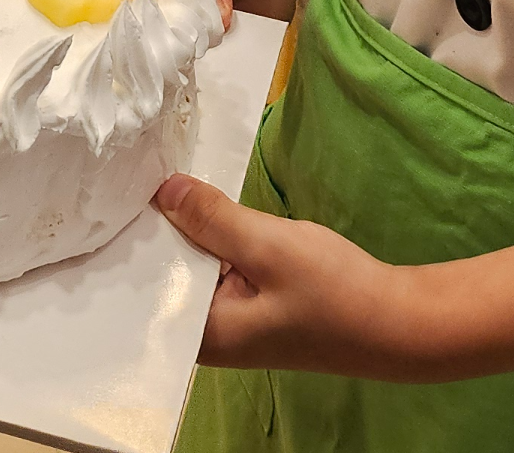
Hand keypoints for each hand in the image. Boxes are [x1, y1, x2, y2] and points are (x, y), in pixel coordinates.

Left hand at [153, 174, 437, 381]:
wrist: (399, 322)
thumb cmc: (335, 293)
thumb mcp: (268, 246)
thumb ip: (212, 219)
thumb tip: (163, 190)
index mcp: (200, 335)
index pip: (143, 286)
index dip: (132, 239)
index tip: (114, 195)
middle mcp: (206, 335)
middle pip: (163, 274)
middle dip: (157, 230)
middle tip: (129, 177)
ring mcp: (229, 322)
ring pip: (190, 268)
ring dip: (186, 232)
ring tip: (153, 183)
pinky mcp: (248, 307)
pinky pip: (215, 269)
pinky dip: (212, 241)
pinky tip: (200, 208)